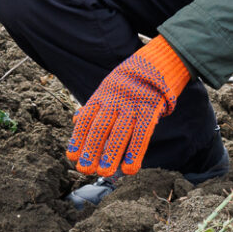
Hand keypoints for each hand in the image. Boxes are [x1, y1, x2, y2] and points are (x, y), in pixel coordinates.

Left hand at [67, 36, 189, 177]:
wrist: (160, 59)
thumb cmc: (133, 77)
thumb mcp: (109, 85)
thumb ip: (95, 104)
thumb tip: (75, 119)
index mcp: (103, 93)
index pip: (86, 118)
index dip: (78, 138)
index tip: (72, 156)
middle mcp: (115, 99)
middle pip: (100, 127)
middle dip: (91, 150)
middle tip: (85, 169)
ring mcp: (133, 103)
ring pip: (119, 132)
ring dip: (111, 155)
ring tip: (104, 173)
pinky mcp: (151, 108)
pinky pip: (142, 133)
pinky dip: (135, 152)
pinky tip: (129, 168)